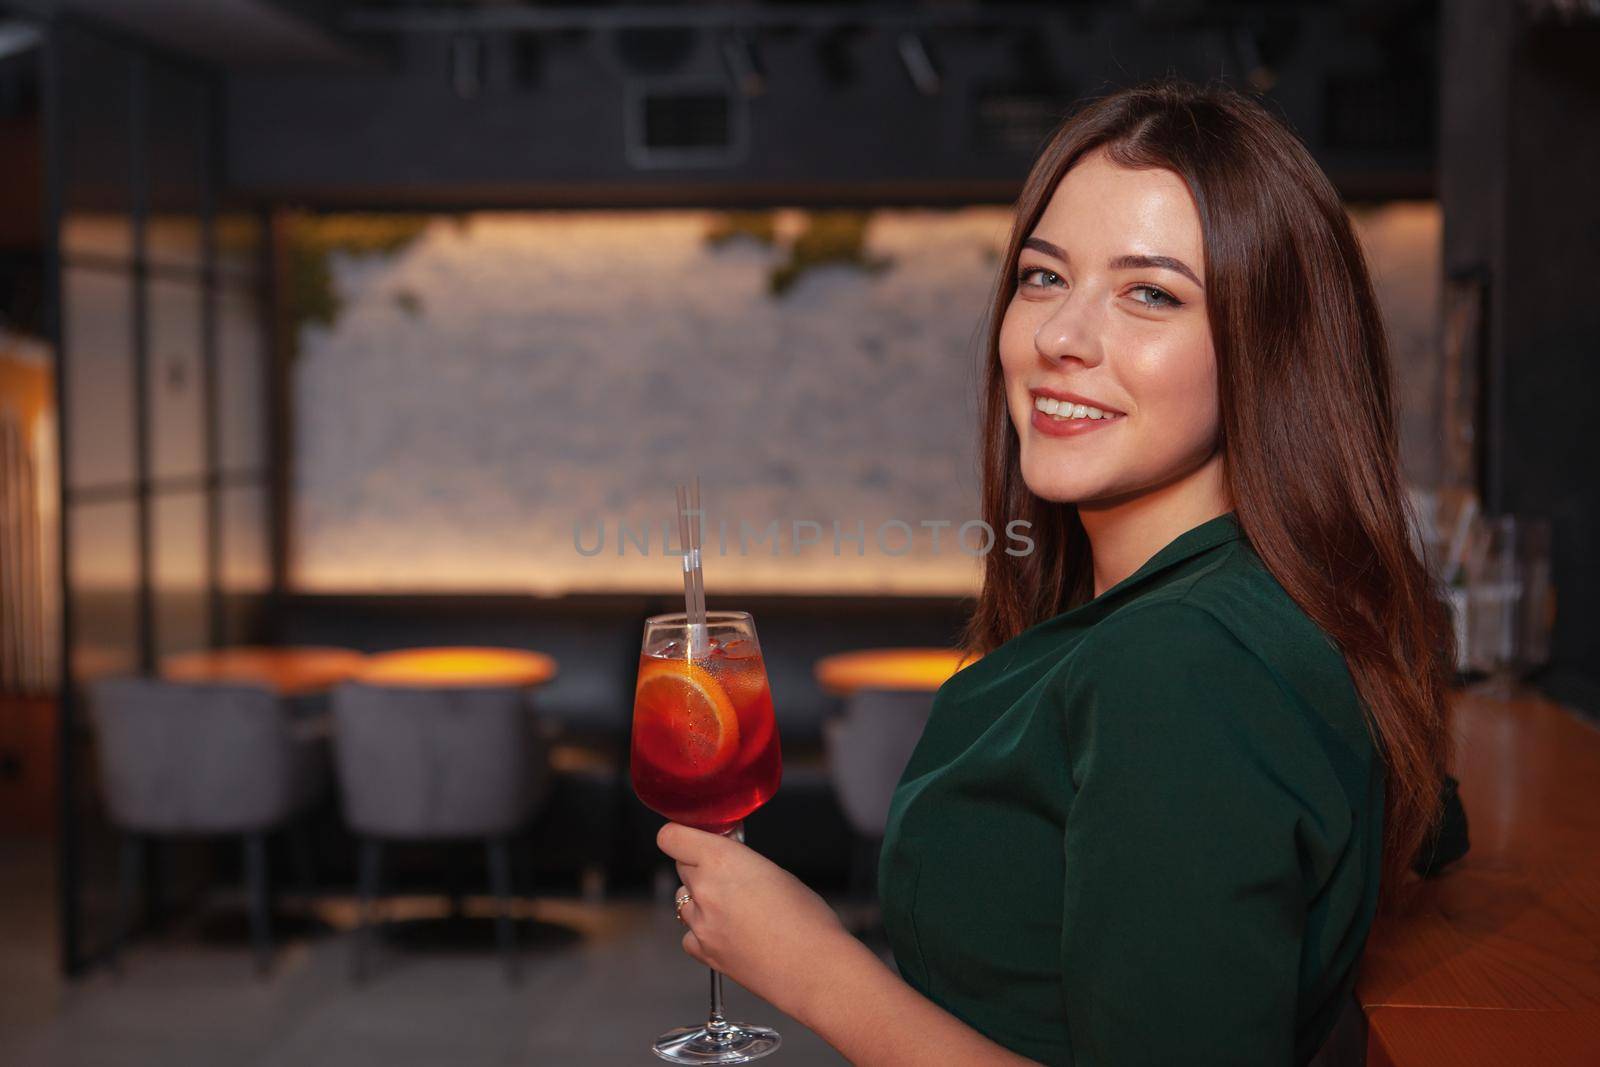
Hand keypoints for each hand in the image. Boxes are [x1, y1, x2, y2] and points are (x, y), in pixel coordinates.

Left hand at [656, 821, 850, 1018]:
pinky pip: (689, 934)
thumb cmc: (807, 919)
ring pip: (682, 899)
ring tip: (734, 907)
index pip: (671, 837)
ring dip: (700, 897)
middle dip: (700, 865)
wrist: (814, 969)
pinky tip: (728, 932)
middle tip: (730, 875)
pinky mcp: (704, 952)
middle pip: (681, 866)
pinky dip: (702, 931)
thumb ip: (741, 860)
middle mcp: (704, 889)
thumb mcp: (775, 871)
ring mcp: (701, 924)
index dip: (683, 836)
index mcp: (721, 860)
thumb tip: (728, 855)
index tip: (694, 837)